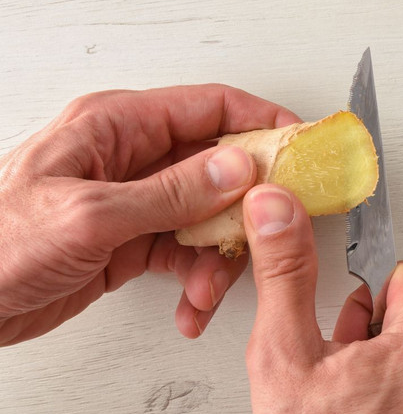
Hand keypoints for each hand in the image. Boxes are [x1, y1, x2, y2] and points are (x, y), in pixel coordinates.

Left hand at [0, 85, 298, 345]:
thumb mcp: (90, 216)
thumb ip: (170, 192)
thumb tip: (236, 167)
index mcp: (114, 126)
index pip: (209, 107)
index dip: (263, 123)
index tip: (301, 150)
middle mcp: (129, 158)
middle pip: (219, 166)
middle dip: (246, 208)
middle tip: (270, 234)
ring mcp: (132, 201)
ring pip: (208, 217)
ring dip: (220, 258)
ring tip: (209, 291)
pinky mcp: (128, 242)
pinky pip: (186, 254)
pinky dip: (197, 282)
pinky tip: (192, 306)